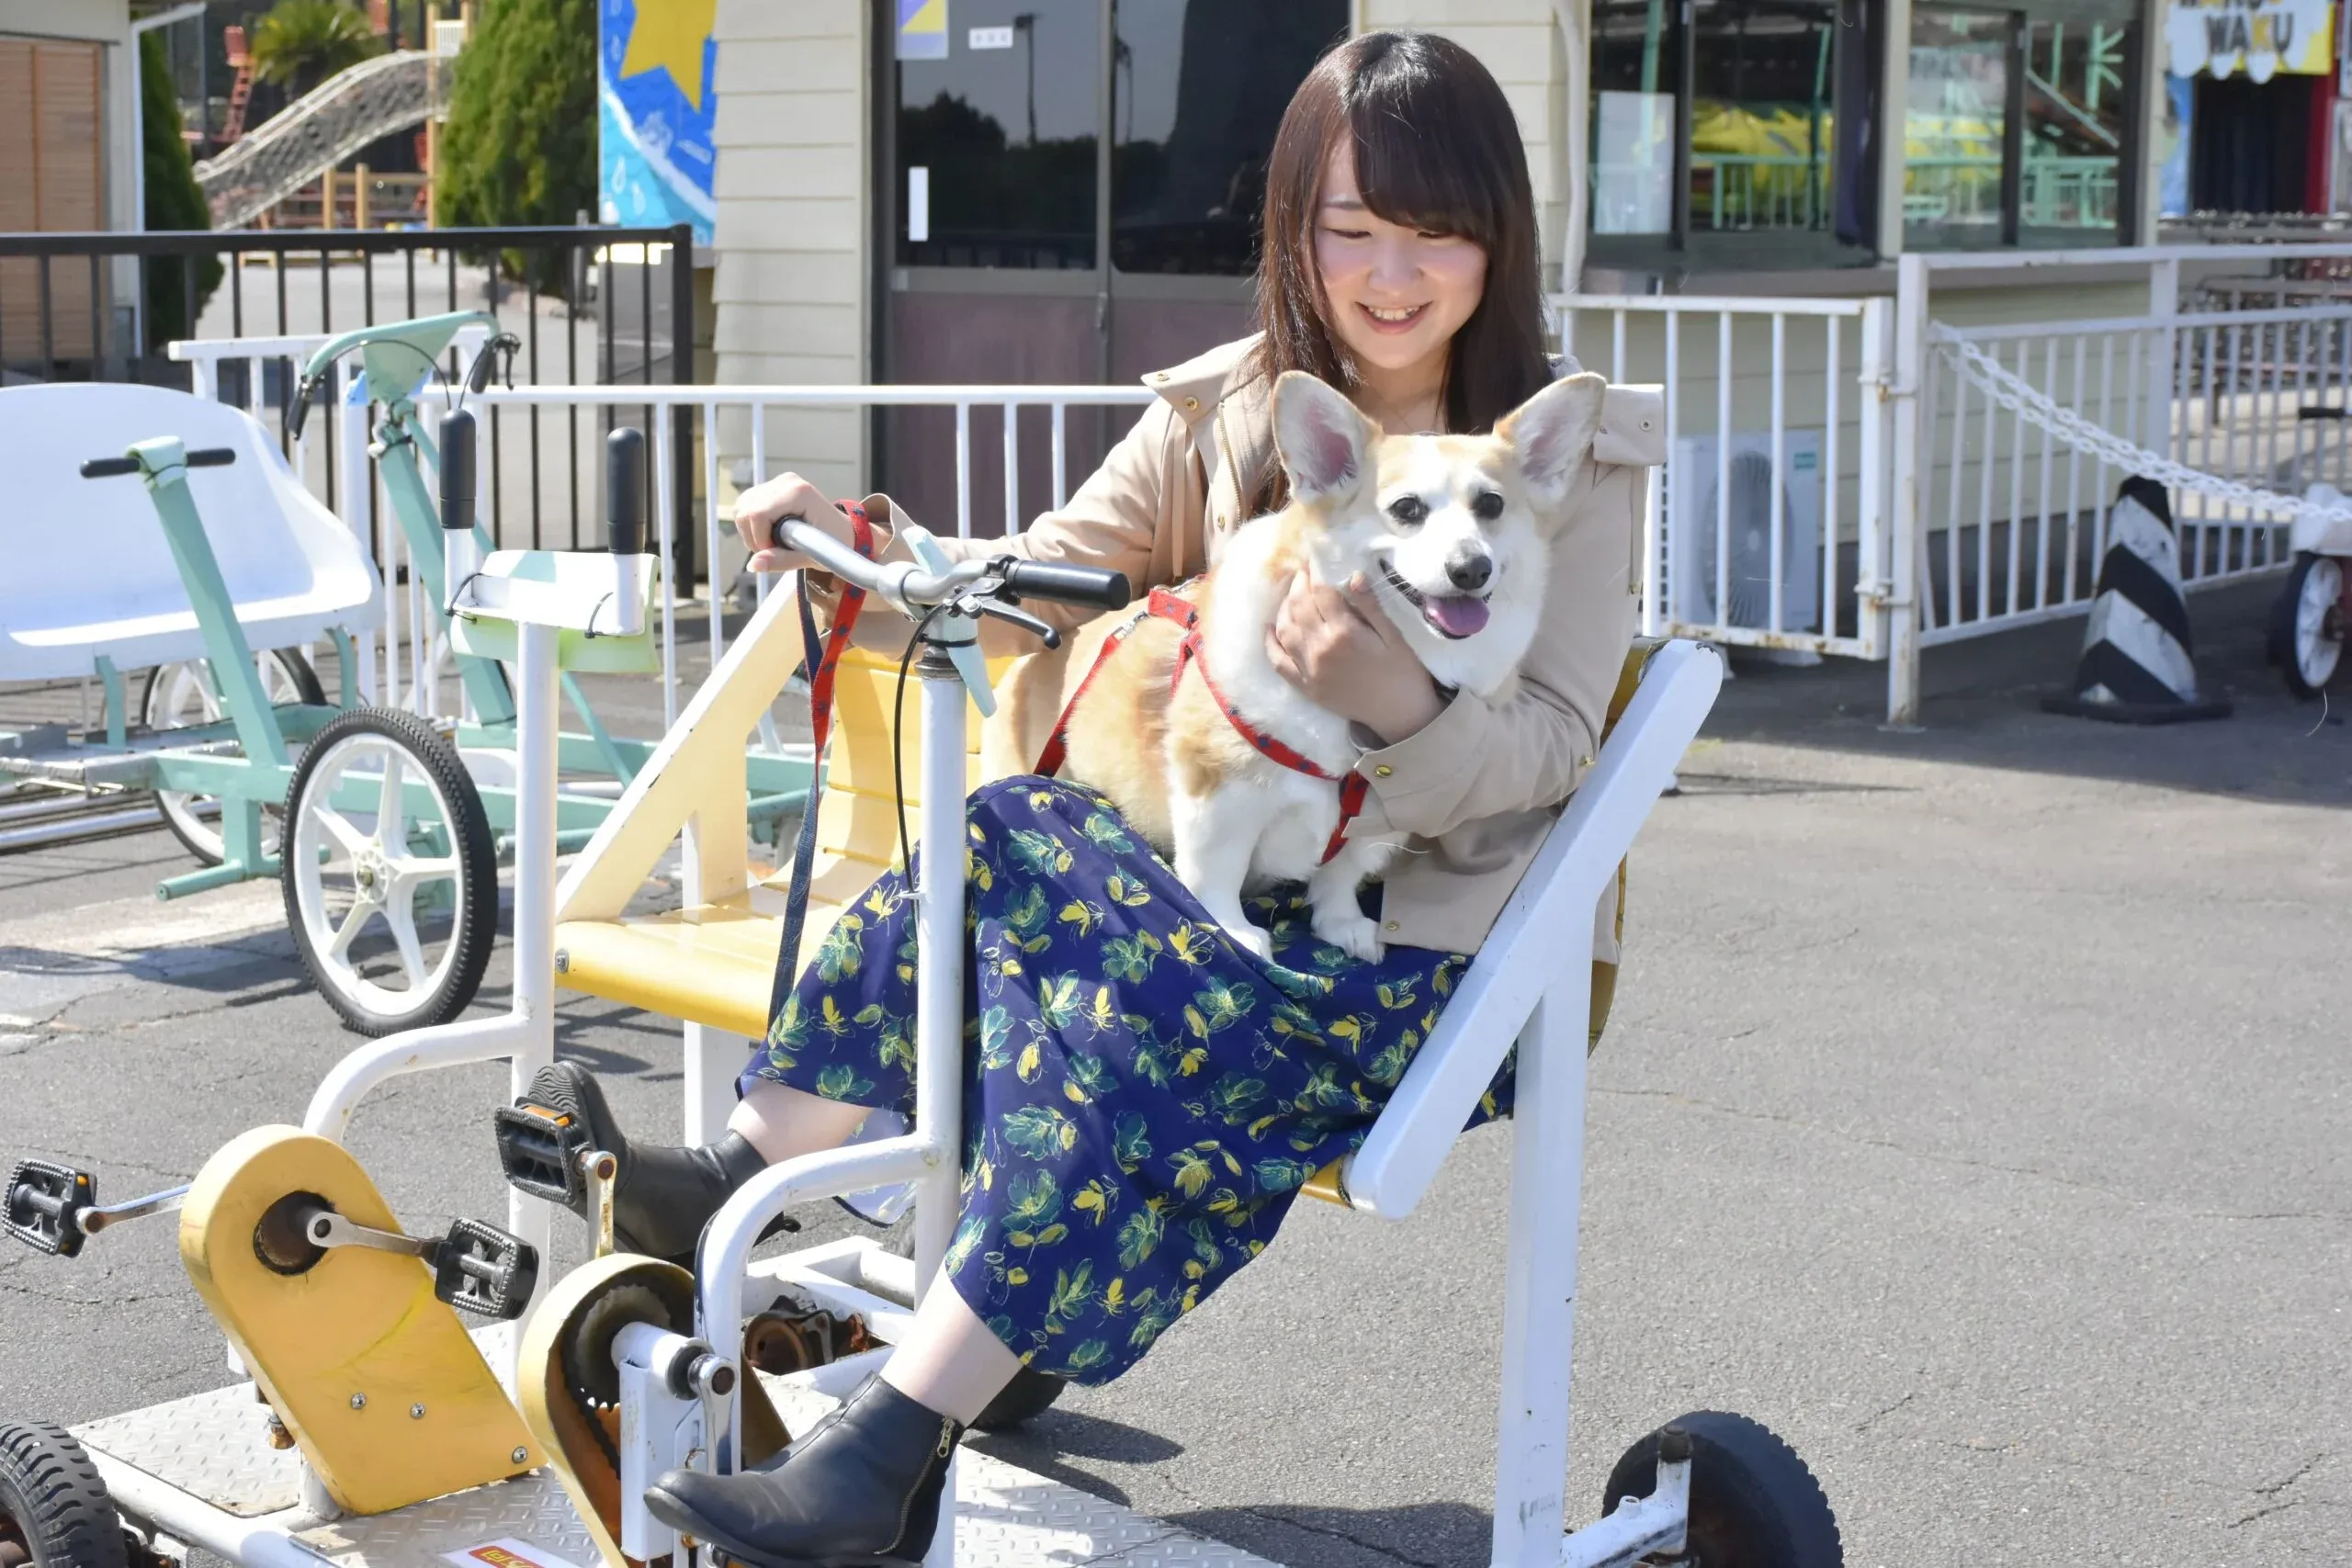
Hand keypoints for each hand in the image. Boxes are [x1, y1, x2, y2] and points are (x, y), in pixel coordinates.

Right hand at [733, 472, 861, 573]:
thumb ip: (782, 561)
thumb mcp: (812, 557)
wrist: (845, 533)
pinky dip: (751, 525)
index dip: (760, 539)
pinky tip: (770, 533)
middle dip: (754, 537)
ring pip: (742, 507)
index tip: (776, 552)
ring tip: (773, 542)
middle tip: (775, 550)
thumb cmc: (835, 545)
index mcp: (799, 493)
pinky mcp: (772, 487)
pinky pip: (746, 506)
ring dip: (751, 531)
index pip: (758, 514)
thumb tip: (753, 565)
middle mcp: (787, 482)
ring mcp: (778, 482)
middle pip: (746, 510)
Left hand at [1264, 570, 1445, 744]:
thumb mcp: (1393, 635)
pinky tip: (1270, 627)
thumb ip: (1370, 606)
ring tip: (1292, 594)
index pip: (1321, 593)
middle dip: (1299, 584)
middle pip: (1299, 606)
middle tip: (1303, 573)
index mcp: (1344, 633)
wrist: (1400, 715)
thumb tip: (1353, 575)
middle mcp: (1320, 649)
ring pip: (1285, 629)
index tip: (1314, 561)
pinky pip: (1279, 662)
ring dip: (1284, 607)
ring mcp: (1309, 669)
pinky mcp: (1305, 687)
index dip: (1316, 573)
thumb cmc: (1402, 672)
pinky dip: (1271, 643)